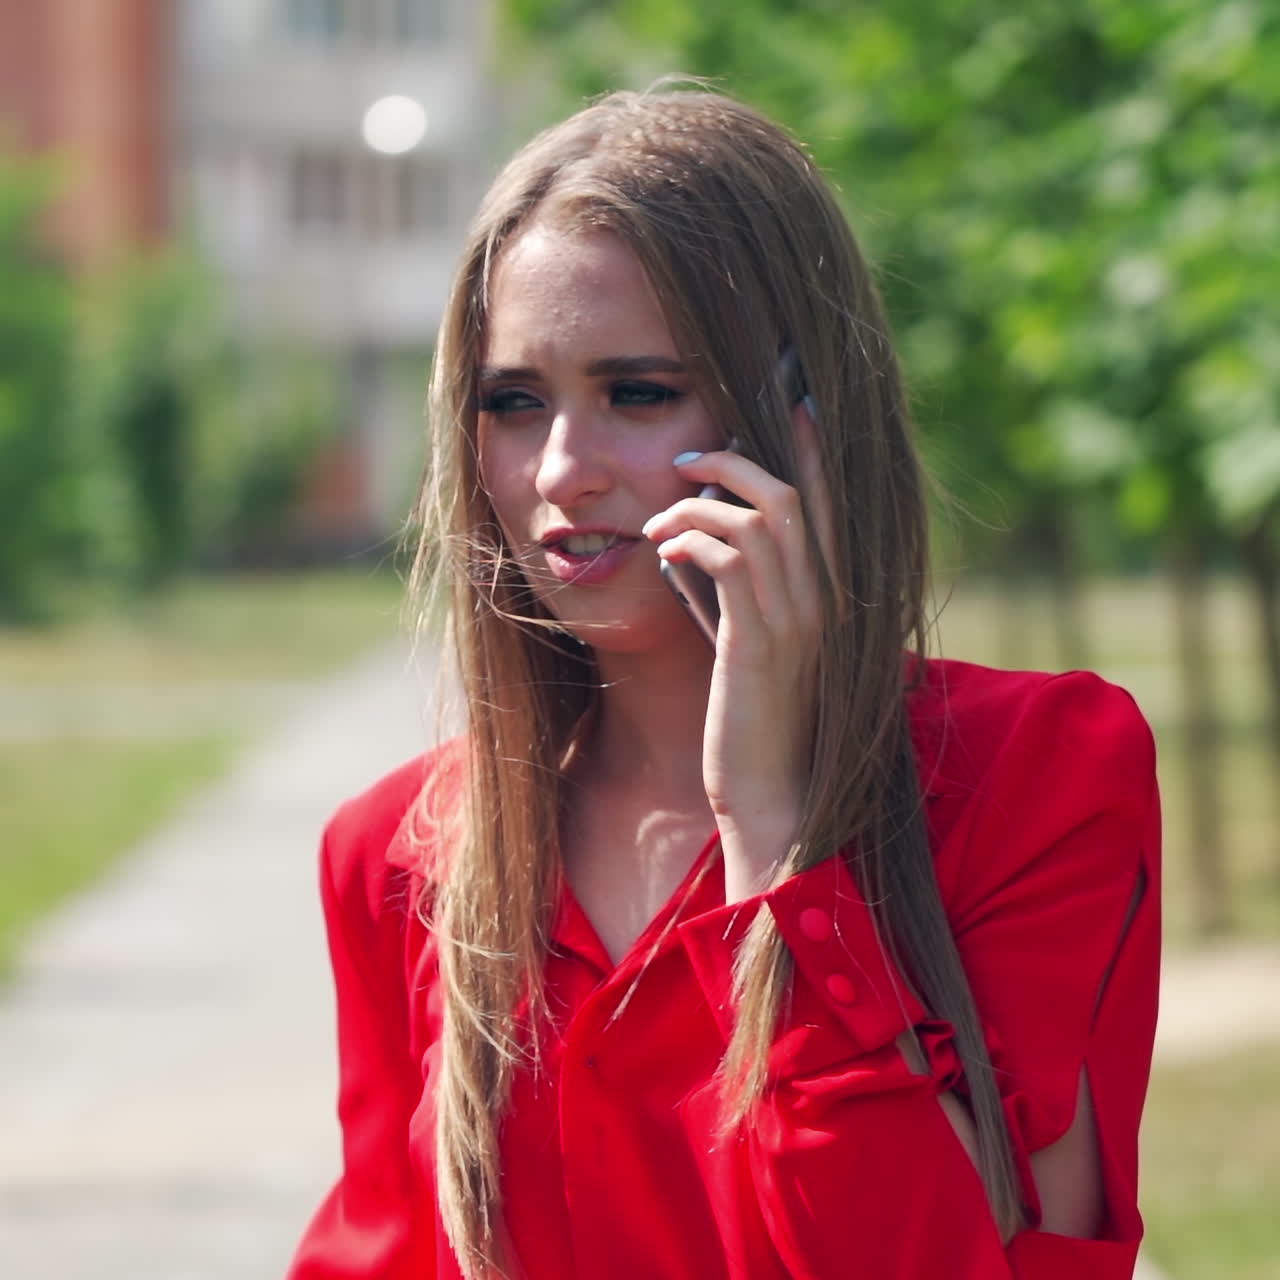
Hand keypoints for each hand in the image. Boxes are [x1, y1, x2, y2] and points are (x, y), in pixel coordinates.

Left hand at [641, 402, 835, 900]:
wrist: (768, 791)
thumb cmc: (754, 714)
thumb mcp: (753, 639)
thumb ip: (741, 587)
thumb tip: (700, 537)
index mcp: (831, 594)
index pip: (830, 502)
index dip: (813, 446)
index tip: (792, 397)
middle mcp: (825, 599)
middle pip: (792, 495)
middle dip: (737, 462)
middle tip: (690, 459)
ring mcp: (796, 621)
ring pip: (759, 521)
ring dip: (700, 502)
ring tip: (662, 513)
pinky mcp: (758, 645)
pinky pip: (728, 563)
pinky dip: (690, 540)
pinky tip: (662, 549)